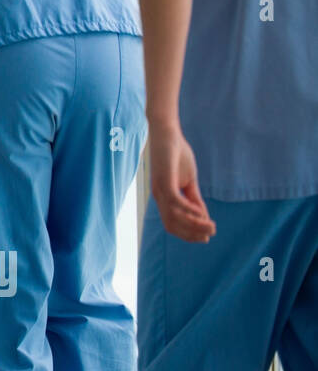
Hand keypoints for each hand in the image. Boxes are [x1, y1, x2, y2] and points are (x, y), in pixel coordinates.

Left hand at [148, 121, 214, 242]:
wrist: (166, 133)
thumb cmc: (176, 155)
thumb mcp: (188, 180)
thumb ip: (193, 197)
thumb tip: (202, 215)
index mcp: (163, 198)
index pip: (172, 224)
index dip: (188, 234)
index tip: (206, 237)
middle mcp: (159, 196)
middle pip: (172, 225)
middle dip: (192, 234)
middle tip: (210, 234)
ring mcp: (160, 188)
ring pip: (174, 216)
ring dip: (193, 224)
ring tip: (210, 226)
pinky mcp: (164, 179)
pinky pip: (175, 201)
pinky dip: (189, 210)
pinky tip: (202, 214)